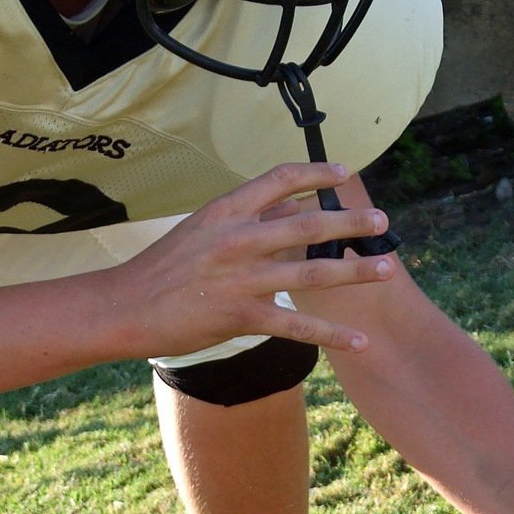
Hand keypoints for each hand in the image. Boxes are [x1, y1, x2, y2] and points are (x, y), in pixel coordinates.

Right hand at [114, 162, 395, 357]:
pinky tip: (360, 341)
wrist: (125, 307)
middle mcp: (238, 238)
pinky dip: (333, 334)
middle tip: (383, 223)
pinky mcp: (242, 316)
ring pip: (313, 271)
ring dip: (355, 270)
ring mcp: (242, 277)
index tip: (345, 172)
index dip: (317, 173)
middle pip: (309, 223)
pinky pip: (298, 325)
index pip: (280, 179)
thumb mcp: (201, 229)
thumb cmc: (162, 269)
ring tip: (387, 268)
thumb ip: (246, 218)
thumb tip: (293, 208)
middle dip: (351, 222)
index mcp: (226, 209)